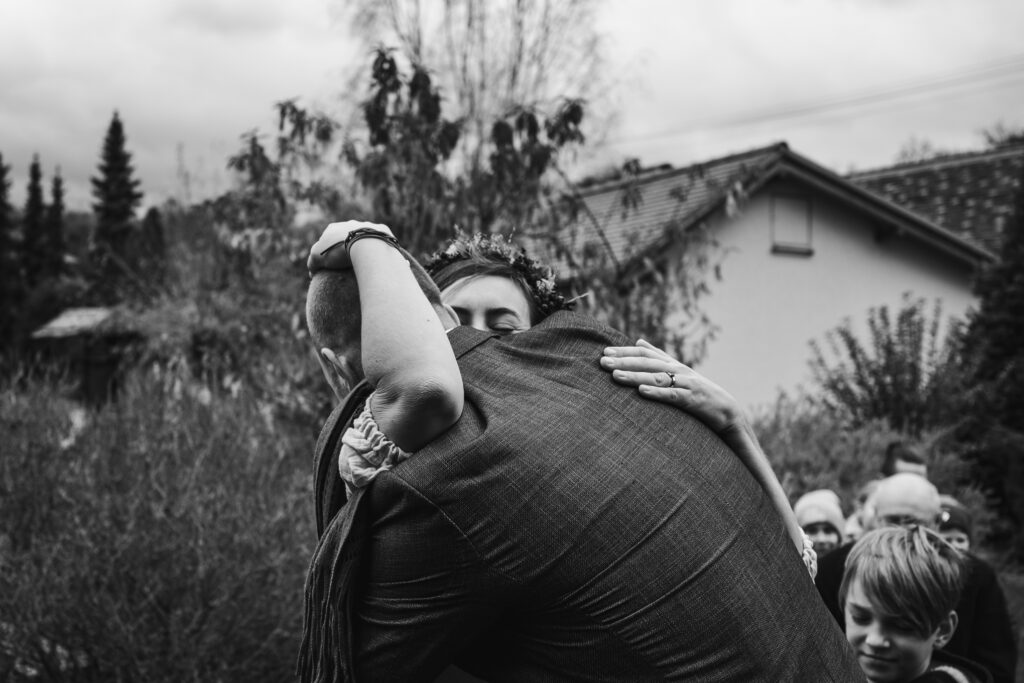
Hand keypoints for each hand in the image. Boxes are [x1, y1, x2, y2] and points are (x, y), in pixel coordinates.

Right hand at [307, 220, 394, 273]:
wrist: (365, 242)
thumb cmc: (339, 250)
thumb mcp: (318, 258)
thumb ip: (312, 264)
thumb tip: (313, 272)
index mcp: (333, 228)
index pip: (326, 240)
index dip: (326, 252)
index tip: (330, 265)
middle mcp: (350, 224)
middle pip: (345, 237)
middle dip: (345, 248)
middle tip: (347, 264)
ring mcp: (367, 226)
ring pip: (363, 238)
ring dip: (362, 248)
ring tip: (364, 263)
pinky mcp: (382, 231)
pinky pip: (379, 242)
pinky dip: (377, 250)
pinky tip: (377, 261)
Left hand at [599, 339, 745, 435]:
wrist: (725, 408)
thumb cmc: (697, 390)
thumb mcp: (677, 371)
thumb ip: (658, 356)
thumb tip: (638, 341)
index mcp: (671, 364)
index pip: (644, 354)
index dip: (624, 352)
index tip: (604, 352)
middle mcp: (677, 370)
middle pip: (647, 364)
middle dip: (623, 362)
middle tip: (603, 362)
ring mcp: (685, 384)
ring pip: (656, 378)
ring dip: (634, 376)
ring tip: (615, 376)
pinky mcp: (691, 399)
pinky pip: (672, 395)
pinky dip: (657, 393)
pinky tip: (641, 392)